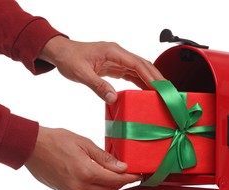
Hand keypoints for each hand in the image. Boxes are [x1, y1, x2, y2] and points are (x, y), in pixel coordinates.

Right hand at [25, 126, 140, 189]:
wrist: (31, 147)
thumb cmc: (55, 140)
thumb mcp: (84, 143)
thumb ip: (104, 157)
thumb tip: (121, 167)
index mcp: (86, 172)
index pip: (116, 180)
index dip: (129, 178)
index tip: (138, 174)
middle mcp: (79, 186)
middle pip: (109, 188)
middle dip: (121, 182)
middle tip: (130, 174)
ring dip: (109, 185)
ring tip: (117, 174)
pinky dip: (96, 186)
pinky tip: (99, 177)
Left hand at [39, 36, 164, 103]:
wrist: (61, 53)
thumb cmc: (69, 59)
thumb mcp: (81, 74)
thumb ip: (98, 86)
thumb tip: (113, 98)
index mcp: (113, 52)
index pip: (137, 64)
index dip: (151, 76)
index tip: (160, 87)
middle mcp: (118, 54)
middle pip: (143, 65)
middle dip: (156, 78)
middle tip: (167, 92)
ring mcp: (118, 59)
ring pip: (140, 69)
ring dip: (150, 80)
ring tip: (160, 93)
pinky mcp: (115, 66)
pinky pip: (132, 74)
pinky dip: (141, 82)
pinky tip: (146, 91)